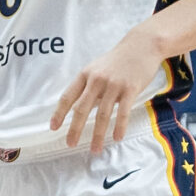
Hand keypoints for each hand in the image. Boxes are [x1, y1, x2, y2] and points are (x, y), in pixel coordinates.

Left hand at [49, 27, 162, 150]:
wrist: (142, 46)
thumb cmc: (117, 60)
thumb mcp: (97, 69)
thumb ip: (88, 87)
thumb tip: (79, 107)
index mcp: (85, 75)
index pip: (67, 97)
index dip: (59, 113)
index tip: (53, 128)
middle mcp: (96, 80)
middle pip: (82, 109)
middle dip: (75, 129)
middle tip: (70, 144)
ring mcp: (114, 85)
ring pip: (103, 114)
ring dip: (98, 134)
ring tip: (95, 149)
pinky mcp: (131, 89)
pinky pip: (123, 112)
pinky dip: (119, 127)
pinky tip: (116, 138)